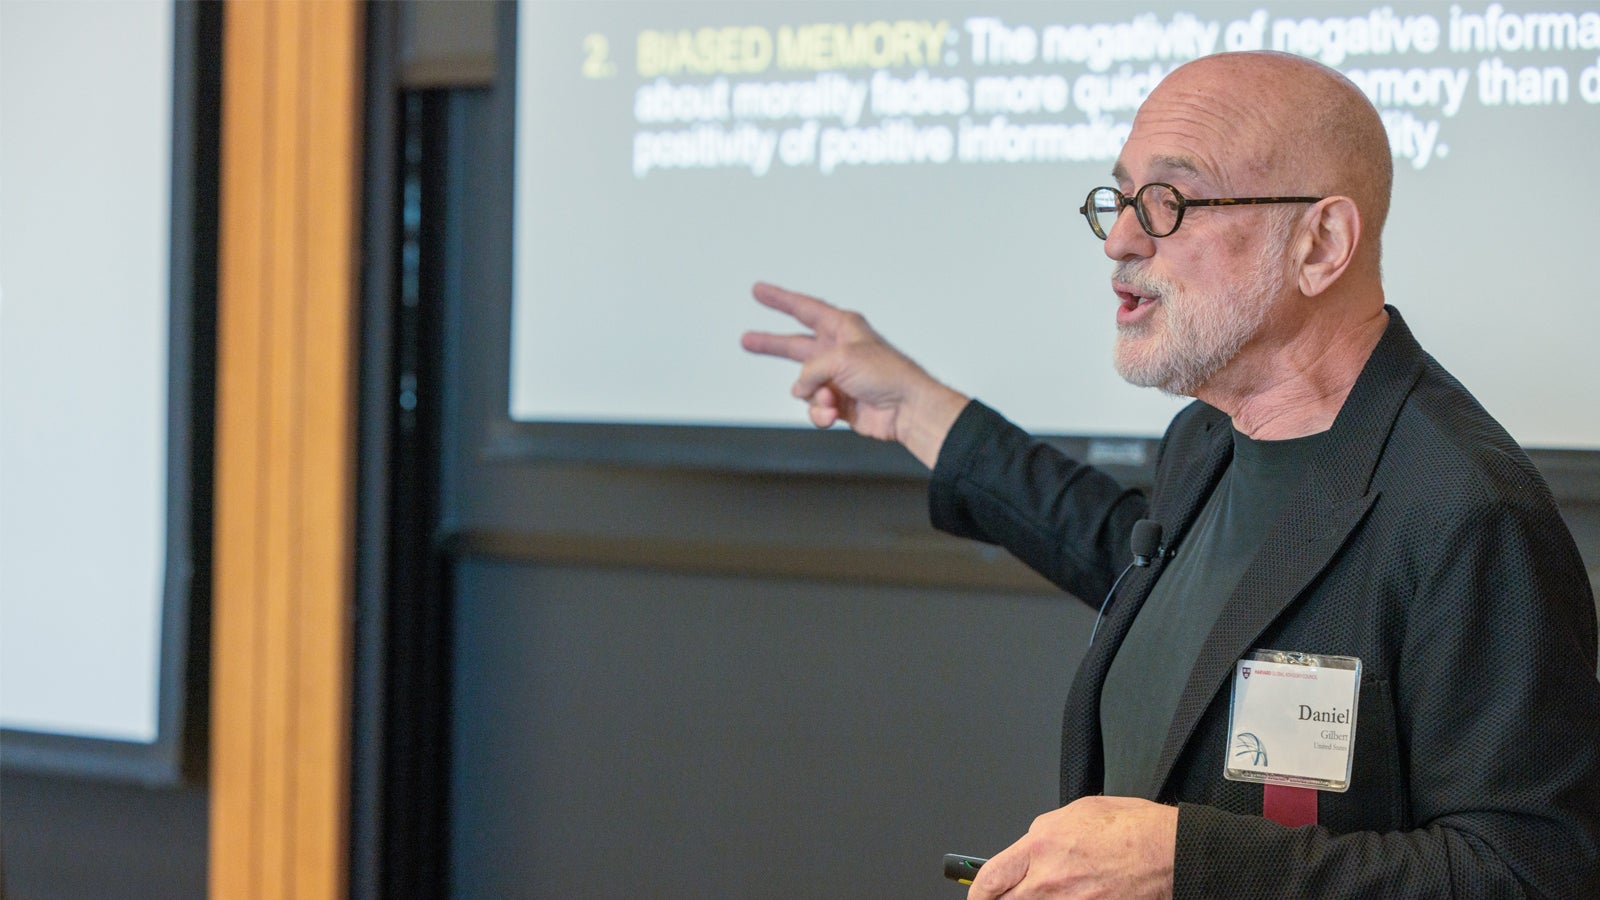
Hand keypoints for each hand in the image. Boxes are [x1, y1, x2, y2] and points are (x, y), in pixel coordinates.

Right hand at [740, 282, 966, 467]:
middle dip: (771, 345)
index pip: (804, 308)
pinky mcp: (839, 403)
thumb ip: (810, 369)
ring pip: (803, 386)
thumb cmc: (886, 375)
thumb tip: (801, 389)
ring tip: (831, 398)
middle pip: (794, 345)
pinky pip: (814, 407)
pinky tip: (832, 414)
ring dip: (813, 395)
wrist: (906, 409)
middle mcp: (838, 351)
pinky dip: (820, 412)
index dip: (779, 299)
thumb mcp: (840, 359)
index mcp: (842, 328)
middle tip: (746, 339)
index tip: (759, 290)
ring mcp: (837, 378)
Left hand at [969, 797, 1176, 899]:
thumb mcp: (1077, 813)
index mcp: (1041, 845)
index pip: (990, 879)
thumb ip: (1044, 832)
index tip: (976, 896)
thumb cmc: (1133, 828)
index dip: (977, 893)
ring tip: (1046, 895)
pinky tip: (1071, 899)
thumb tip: (1030, 847)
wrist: (1169, 853)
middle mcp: (1049, 881)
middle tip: (1005, 898)